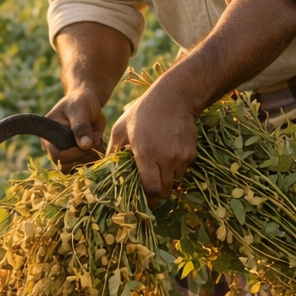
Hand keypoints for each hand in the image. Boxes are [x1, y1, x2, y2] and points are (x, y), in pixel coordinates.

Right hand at [43, 88, 105, 168]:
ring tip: (96, 139)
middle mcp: (53, 148)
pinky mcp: (74, 157)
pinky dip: (93, 158)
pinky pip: (84, 166)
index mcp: (48, 135)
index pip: (57, 155)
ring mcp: (64, 154)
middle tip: (95, 140)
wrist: (88, 102)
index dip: (73, 154)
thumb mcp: (81, 109)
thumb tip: (85, 146)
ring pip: (76, 168)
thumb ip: (82, 126)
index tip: (87, 144)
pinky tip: (97, 145)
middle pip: (66, 165)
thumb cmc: (81, 102)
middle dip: (83, 155)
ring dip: (89, 157)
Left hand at [108, 80, 197, 199]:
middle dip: (156, 192)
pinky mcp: (191, 153)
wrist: (175, 97)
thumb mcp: (121, 128)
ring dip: (166, 179)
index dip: (147, 198)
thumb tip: (104, 169)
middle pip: (164, 190)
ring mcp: (180, 157)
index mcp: (146, 154)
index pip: (151, 190)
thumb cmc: (143, 112)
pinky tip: (168, 153)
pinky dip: (175, 167)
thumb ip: (112, 151)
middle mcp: (166, 159)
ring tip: (158, 165)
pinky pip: (182, 169)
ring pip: (174, 181)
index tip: (143, 198)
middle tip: (149, 187)